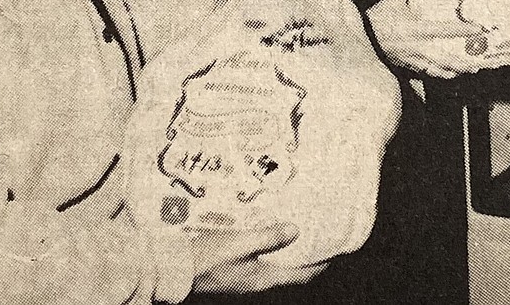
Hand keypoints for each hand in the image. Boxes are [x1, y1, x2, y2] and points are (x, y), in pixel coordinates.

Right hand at [189, 222, 325, 294]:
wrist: (177, 268)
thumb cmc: (209, 256)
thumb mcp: (241, 242)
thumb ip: (269, 237)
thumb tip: (296, 231)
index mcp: (264, 278)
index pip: (300, 275)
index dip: (318, 264)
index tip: (333, 251)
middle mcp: (257, 281)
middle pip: (290, 270)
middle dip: (304, 255)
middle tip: (317, 234)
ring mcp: (245, 277)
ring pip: (275, 264)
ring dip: (287, 250)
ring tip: (296, 229)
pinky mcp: (234, 270)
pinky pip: (260, 260)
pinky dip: (269, 247)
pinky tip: (266, 231)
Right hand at [368, 0, 484, 78]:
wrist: (360, 36)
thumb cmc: (378, 18)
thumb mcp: (394, 0)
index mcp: (415, 29)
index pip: (444, 30)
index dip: (463, 30)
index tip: (478, 29)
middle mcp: (415, 47)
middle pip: (444, 60)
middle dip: (461, 64)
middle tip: (475, 65)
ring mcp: (410, 60)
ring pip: (435, 72)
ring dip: (451, 73)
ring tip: (464, 71)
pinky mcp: (405, 67)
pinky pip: (424, 75)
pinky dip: (437, 75)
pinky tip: (446, 75)